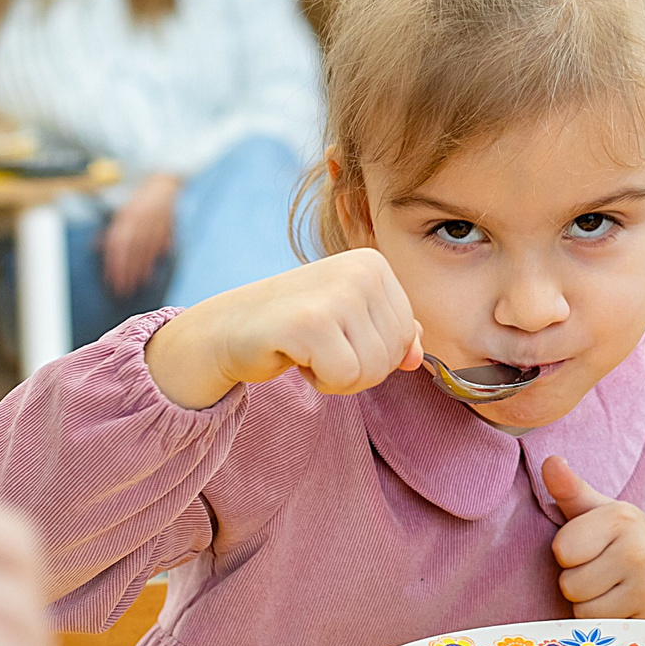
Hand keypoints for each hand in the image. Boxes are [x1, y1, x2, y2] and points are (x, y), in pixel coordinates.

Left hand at [103, 174, 181, 298]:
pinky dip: (153, 263)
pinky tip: (149, 275)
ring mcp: (155, 225)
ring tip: (134, 287)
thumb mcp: (120, 211)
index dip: (114, 263)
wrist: (163, 186)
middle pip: (132, 252)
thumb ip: (110, 230)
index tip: (111, 280)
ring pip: (146, 253)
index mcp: (127, 217)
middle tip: (122, 291)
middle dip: (127, 272)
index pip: (118, 244)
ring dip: (139, 271)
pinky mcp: (167, 229)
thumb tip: (95, 247)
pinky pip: (159, 249)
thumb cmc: (139, 200)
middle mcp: (140, 222)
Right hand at [144, 248, 422, 409]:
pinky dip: (320, 381)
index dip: (372, 353)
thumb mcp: (347, 322)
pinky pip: (344, 378)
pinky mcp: (311, 323)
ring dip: (338, 377)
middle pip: (392, 356)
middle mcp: (361, 270)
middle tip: (318, 347)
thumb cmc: (292, 326)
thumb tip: (417, 354)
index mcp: (374, 264)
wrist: (227, 328)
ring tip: (306, 350)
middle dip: (357, 369)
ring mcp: (337, 293)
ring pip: (372, 371)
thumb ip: (388, 333)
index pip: (406, 336)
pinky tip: (294, 356)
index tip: (334, 336)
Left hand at [544, 454, 644, 621]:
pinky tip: (624, 610)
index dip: (570, 553)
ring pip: (584, 613)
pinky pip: (603, 633)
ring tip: (612, 592)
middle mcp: (639, 551)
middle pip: (570, 585)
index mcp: (622, 518)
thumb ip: (571, 490)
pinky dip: (608, 626)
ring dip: (591, 608)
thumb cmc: (628, 541)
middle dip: (579, 584)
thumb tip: (550, 461)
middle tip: (603, 574)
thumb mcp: (603, 512)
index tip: (590, 548)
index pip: (562, 549)